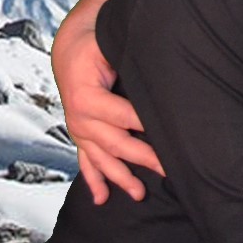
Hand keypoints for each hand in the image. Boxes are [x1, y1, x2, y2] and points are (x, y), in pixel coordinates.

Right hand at [53, 18, 163, 202]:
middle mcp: (80, 118)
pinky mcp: (81, 135)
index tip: (172, 137)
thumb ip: (132, 58)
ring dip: (120, 177)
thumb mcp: (111, 43)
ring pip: (102, 158)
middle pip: (116, 143)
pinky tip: (102, 198)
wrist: (70, 48)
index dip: (148, 127)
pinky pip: (87, 161)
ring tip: (140, 194)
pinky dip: (94, 180)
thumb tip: (164, 68)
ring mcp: (79, 129)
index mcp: (86, 97)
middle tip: (170, 171)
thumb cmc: (95, 44)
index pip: (124, 116)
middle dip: (144, 159)